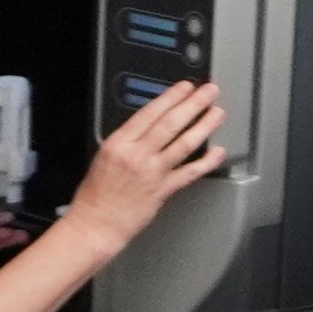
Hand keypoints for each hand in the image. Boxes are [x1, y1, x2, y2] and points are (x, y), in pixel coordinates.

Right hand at [54, 80, 227, 254]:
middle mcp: (137, 154)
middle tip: (209, 92)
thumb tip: (150, 128)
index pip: (150, 113)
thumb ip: (128, 141)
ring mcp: (152, 172)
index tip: (185, 87)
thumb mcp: (104, 156)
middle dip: (193, 104)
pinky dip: (206, 162)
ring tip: (217, 114)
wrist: (95, 224)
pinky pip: (189, 173)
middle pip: (170, 123)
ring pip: (183, 144)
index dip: (171, 97)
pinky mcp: (162, 191)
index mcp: (119, 142)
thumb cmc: (96, 195)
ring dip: (203, 126)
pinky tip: (217, 152)